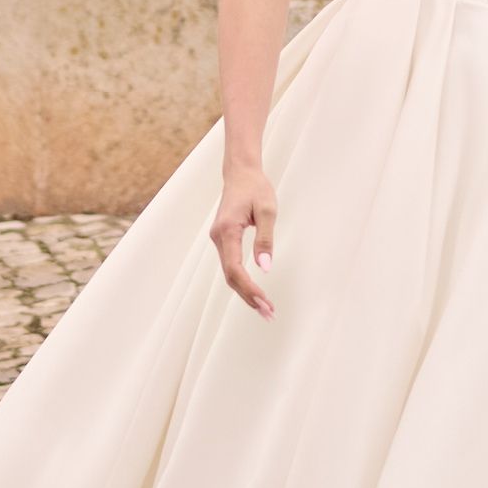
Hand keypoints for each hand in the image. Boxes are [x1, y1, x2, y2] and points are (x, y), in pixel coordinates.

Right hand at [211, 165, 276, 318]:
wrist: (241, 173)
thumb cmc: (256, 188)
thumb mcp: (267, 210)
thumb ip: (265, 239)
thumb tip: (265, 268)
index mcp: (227, 230)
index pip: (235, 268)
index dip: (249, 288)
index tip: (265, 301)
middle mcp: (218, 238)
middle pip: (230, 276)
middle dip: (249, 297)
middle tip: (269, 314)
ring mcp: (219, 240)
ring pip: (229, 274)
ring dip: (246, 293)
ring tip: (265, 309)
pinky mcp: (224, 240)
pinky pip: (231, 266)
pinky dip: (243, 282)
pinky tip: (256, 293)